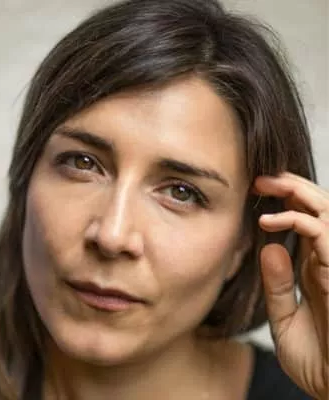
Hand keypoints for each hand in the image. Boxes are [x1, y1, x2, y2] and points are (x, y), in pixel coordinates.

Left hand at [254, 172, 327, 399]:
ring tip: (264, 184)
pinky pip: (325, 234)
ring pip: (327, 211)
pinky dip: (299, 220)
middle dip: (290, 186)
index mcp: (315, 268)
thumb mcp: (285, 319)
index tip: (255, 192)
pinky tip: (270, 221)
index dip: (284, 202)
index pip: (305, 221)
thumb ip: (278, 285)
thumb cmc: (319, 360)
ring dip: (296, 191)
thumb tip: (271, 248)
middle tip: (259, 178)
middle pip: (318, 207)